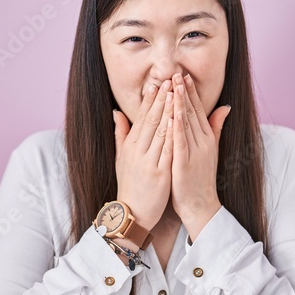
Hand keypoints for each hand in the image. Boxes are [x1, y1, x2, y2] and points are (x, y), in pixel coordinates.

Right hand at [112, 78, 174, 228]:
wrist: (132, 214)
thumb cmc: (130, 185)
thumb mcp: (121, 159)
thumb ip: (120, 134)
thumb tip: (116, 112)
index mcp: (130, 147)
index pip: (140, 118)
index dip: (148, 100)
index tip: (156, 84)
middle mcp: (137, 151)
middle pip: (150, 120)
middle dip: (160, 99)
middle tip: (169, 80)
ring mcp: (148, 162)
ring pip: (159, 132)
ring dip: (168, 111)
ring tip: (175, 93)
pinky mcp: (159, 174)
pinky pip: (167, 150)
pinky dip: (172, 134)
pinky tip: (177, 121)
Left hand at [169, 72, 231, 234]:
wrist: (201, 206)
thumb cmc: (200, 179)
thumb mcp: (211, 150)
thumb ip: (216, 128)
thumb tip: (225, 107)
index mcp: (206, 138)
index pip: (197, 110)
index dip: (189, 92)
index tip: (182, 75)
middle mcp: (202, 142)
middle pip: (192, 112)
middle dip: (183, 91)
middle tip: (176, 72)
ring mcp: (194, 152)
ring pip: (186, 123)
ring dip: (179, 103)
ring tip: (173, 85)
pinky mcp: (185, 163)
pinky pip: (180, 142)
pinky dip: (176, 127)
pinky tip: (172, 114)